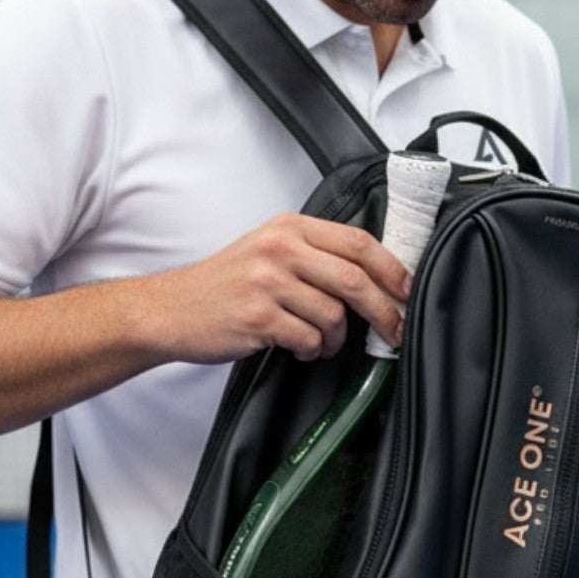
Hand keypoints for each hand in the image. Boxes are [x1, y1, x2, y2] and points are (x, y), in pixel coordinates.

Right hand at [159, 213, 412, 363]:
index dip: (392, 269)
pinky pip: (308, 339)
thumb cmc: (224, 284)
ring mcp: (267, 282)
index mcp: (289, 227)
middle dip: (383, 311)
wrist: (171, 309)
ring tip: (322, 343)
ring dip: (337, 339)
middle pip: (354, 279)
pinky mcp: (258, 317)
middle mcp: (279, 248)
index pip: (358, 242)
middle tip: (393, 331)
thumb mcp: (267, 250)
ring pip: (333, 315)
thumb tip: (372, 278)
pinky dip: (312, 350)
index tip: (407, 292)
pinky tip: (299, 348)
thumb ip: (313, 254)